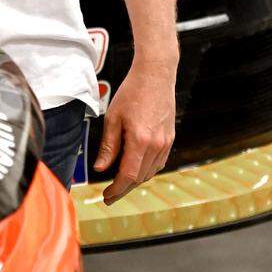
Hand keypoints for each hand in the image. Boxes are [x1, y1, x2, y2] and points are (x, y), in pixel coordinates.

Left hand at [92, 57, 176, 204]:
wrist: (155, 75)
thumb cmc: (132, 92)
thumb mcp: (113, 117)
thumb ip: (108, 146)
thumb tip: (101, 168)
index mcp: (140, 140)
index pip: (128, 176)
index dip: (116, 190)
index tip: (106, 196)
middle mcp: (156, 145)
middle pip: (139, 178)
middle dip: (123, 189)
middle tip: (109, 195)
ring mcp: (166, 143)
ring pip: (150, 173)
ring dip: (135, 181)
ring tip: (119, 183)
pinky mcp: (170, 139)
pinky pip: (158, 163)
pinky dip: (146, 170)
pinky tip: (135, 168)